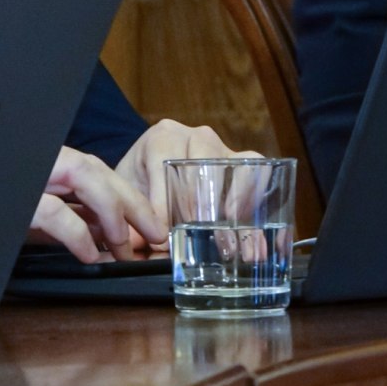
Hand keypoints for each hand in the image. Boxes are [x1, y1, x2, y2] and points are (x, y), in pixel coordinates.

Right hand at [28, 146, 164, 262]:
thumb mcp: (41, 221)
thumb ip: (74, 220)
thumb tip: (108, 236)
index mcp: (51, 166)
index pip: (98, 171)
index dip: (130, 197)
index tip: (154, 225)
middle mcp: (43, 164)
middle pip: (96, 170)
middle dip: (133, 203)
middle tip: (157, 235)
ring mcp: (30, 176)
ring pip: (82, 175)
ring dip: (112, 213)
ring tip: (125, 248)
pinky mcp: (18, 201)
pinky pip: (54, 212)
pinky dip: (78, 234)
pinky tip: (90, 255)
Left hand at [114, 119, 257, 224]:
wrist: (154, 171)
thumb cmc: (142, 182)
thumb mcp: (129, 194)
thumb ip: (134, 217)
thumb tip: (151, 249)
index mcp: (161, 138)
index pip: (165, 162)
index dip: (165, 200)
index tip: (163, 233)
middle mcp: (195, 136)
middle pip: (203, 161)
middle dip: (200, 201)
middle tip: (196, 233)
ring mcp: (223, 147)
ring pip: (233, 164)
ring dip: (233, 199)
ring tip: (227, 231)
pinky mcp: (244, 161)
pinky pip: (256, 170)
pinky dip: (253, 196)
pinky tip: (244, 225)